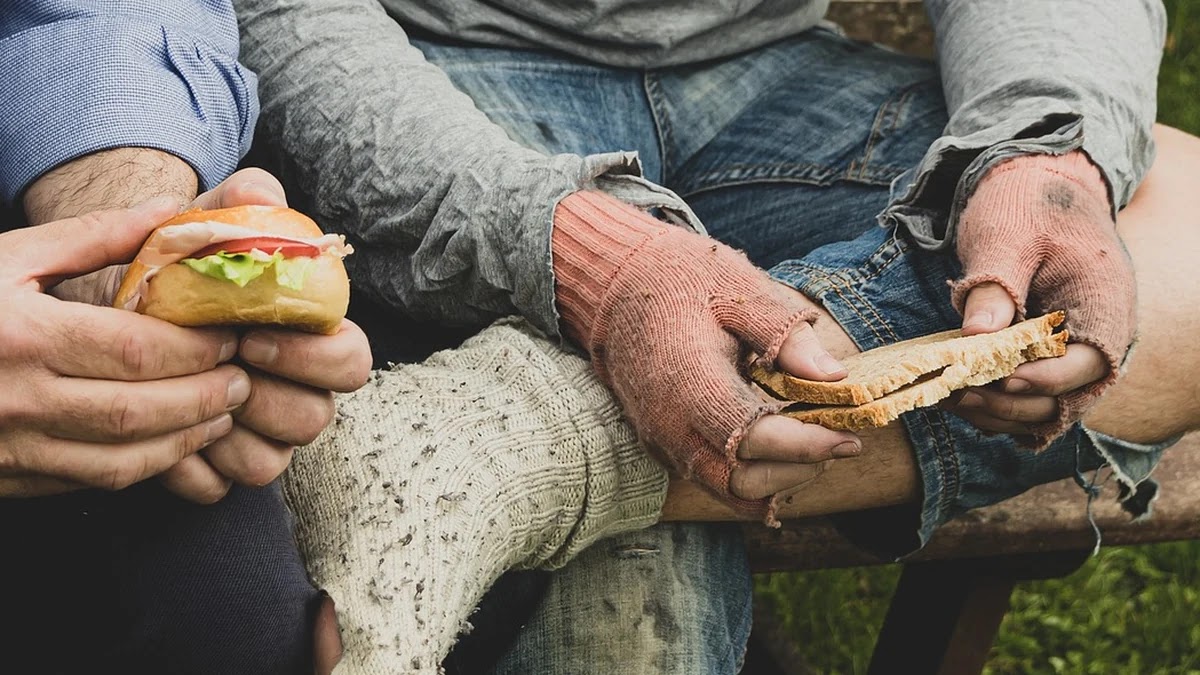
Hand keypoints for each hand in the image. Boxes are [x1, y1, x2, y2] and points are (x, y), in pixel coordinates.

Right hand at [0, 199, 245, 496]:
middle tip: (245, 378)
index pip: (138, 351)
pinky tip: (173, 442)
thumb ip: (91, 237)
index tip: (233, 334)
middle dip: (207, 397)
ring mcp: (11, 448)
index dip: (199, 349)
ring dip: (187, 440)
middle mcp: (17, 399)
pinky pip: (92, 482)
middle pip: (142, 410)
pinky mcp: (8, 479)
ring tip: (224, 412)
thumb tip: (170, 211)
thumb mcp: (7, 258)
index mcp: (20, 335)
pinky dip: (144, 466)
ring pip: (124, 459)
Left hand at [152, 170, 371, 501]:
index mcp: (313, 340)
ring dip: (227, 434)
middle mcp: (296, 394)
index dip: (312, 357)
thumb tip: (262, 195)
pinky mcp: (215, 469)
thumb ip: (242, 204)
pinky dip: (188, 466)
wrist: (117, 304)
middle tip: (216, 367)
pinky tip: (159, 428)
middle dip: (265, 397)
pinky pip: (217, 488)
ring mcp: (259, 437)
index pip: (352, 362)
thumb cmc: (177, 264)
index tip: (254, 335)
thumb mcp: (207, 224)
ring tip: (183, 396)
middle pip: (315, 420)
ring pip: (270, 464)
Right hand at [553, 191, 858, 518]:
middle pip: (742, 482)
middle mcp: (669, 422)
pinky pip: (709, 478)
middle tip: (836, 442)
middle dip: (797, 471)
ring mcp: (660, 437)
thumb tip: (834, 378)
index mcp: (689, 380)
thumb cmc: (682, 279)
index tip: (850, 438)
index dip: (807, 447)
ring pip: (725, 490)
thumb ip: (786, 336)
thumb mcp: (739, 290)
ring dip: (776, 480)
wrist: (614, 283)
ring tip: (813, 448)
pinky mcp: (661, 442)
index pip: (754, 439)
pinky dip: (751, 476)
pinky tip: (780, 448)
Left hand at [943, 151, 1135, 442]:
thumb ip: (995, 286)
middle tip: (956, 393)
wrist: (1033, 189)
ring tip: (948, 400)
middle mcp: (1097, 338)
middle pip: (1064, 399)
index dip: (1042, 379)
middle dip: (1009, 403)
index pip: (1085, 363)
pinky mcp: (1044, 358)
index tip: (996, 378)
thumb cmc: (1026, 206)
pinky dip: (996, 405)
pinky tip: (956, 398)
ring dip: (998, 412)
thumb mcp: (1008, 237)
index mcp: (1104, 304)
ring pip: (1043, 407)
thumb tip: (978, 337)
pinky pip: (1027, 397)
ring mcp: (1071, 353)